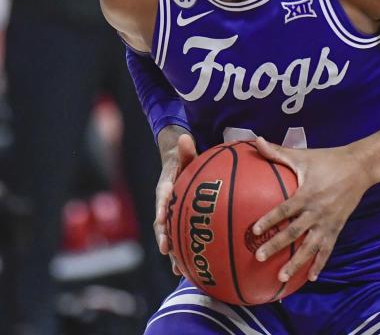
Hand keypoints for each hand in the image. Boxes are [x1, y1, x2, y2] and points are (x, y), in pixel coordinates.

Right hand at [155, 131, 196, 275]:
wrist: (176, 164)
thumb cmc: (183, 158)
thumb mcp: (184, 152)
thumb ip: (185, 148)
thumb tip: (185, 137)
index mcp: (165, 187)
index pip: (162, 198)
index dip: (161, 208)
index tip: (161, 218)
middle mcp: (164, 203)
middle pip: (162, 222)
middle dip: (163, 237)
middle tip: (167, 250)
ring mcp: (169, 214)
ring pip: (169, 234)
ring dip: (173, 251)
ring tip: (179, 268)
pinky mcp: (177, 220)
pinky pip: (179, 237)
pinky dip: (183, 251)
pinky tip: (190, 269)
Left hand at [251, 137, 372, 282]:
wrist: (361, 167)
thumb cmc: (328, 160)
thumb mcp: (303, 156)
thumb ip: (278, 152)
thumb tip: (255, 140)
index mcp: (307, 194)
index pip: (285, 209)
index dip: (270, 220)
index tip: (255, 231)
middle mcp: (317, 211)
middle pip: (294, 232)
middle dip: (277, 246)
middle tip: (259, 258)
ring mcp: (328, 222)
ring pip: (310, 246)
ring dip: (296, 263)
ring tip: (281, 278)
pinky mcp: (337, 227)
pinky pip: (327, 248)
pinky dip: (319, 264)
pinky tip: (310, 278)